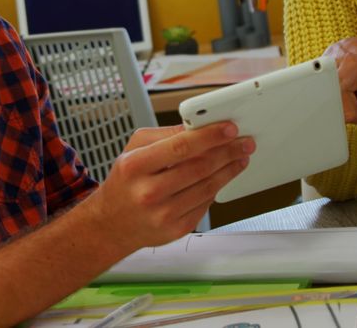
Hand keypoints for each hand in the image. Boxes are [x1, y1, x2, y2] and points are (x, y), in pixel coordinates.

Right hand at [82, 123, 252, 250]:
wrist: (112, 223)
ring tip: (240, 157)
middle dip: (227, 152)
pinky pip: (206, 204)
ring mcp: (163, 214)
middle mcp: (148, 192)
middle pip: (199, 168)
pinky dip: (217, 188)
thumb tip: (198, 126)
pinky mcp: (176, 229)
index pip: (180, 147)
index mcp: (135, 166)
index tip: (229, 128)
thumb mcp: (134, 149)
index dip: (210, 136)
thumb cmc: (126, 182)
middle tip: (244, 142)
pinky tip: (223, 177)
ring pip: (207, 187)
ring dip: (229, 170)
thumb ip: (166, 135)